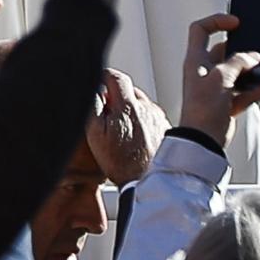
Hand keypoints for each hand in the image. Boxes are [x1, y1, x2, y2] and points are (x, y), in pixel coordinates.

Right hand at [86, 69, 168, 184]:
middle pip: (129, 90)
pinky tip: (135, 138)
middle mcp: (146, 108)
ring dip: (129, 110)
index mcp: (127, 105)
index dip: (103, 77)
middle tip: (106, 114)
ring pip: (140, 104)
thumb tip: (93, 90)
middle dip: (116, 97)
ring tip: (120, 130)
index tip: (97, 83)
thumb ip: (93, 106)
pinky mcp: (165, 129)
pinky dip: (141, 122)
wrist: (147, 182)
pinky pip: (150, 118)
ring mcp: (158, 118)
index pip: (115, 77)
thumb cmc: (121, 162)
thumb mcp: (95, 133)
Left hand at [179, 13, 259, 146]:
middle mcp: (204, 72)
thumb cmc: (202, 108)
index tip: (235, 22)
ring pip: (237, 73)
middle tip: (256, 49)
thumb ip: (238, 62)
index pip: (200, 30)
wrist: (203, 141)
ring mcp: (215, 88)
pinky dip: (257, 89)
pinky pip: (245, 92)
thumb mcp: (221, 76)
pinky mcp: (226, 104)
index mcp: (195, 60)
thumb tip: (251, 57)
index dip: (217, 21)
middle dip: (241, 50)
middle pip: (223, 51)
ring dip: (252, 70)